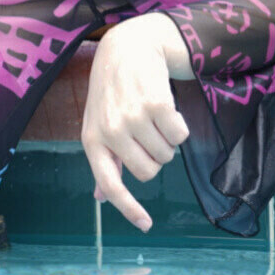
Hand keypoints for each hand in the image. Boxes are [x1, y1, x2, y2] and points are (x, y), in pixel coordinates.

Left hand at [81, 13, 191, 231]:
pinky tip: (166, 107)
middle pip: (149, 172)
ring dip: (168, 139)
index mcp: (93, 140)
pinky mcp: (155, 103)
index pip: (111, 184)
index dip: (129, 208)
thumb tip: (100, 198)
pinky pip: (181, 134)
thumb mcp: (98, 124)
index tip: (146, 225)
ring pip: (167, 154)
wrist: (127, 48)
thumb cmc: (113, 92)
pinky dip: (180, 125)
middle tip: (148, 132)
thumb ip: (104, 162)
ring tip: (153, 114)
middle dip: (156, 156)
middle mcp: (110, 132)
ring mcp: (132, 118)